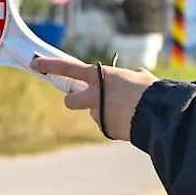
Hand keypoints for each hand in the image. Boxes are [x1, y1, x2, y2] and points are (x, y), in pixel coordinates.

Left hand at [30, 56, 158, 140]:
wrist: (159, 115)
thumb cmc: (152, 92)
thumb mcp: (138, 77)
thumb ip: (126, 77)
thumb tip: (130, 78)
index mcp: (101, 77)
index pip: (69, 68)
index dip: (51, 65)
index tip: (36, 65)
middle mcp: (94, 95)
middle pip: (71, 100)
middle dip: (76, 100)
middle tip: (90, 99)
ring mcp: (99, 114)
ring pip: (95, 113)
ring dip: (106, 113)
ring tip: (129, 112)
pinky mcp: (106, 129)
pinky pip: (109, 125)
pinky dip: (117, 124)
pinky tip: (132, 121)